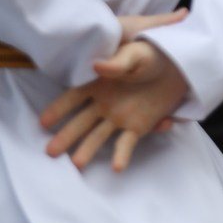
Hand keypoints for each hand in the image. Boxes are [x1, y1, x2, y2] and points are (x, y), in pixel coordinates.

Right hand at [40, 11, 191, 171]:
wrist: (179, 65)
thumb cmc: (152, 54)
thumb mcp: (135, 54)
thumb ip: (117, 63)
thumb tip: (97, 67)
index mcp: (98, 84)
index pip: (73, 98)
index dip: (58, 109)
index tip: (43, 122)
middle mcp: (104, 104)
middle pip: (81, 122)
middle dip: (66, 136)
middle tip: (50, 152)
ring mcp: (120, 117)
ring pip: (99, 136)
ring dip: (88, 150)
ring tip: (77, 164)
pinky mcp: (139, 126)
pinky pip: (127, 142)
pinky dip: (122, 154)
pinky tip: (117, 168)